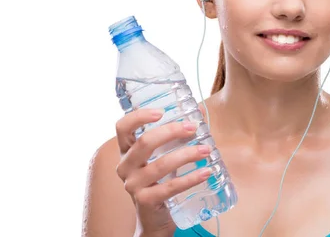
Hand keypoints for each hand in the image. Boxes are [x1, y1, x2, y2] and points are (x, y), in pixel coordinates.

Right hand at [115, 109, 211, 235]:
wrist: (154, 217)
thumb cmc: (160, 180)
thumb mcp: (161, 156)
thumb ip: (174, 137)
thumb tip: (197, 113)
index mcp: (126, 151)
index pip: (122, 128)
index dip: (139, 117)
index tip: (161, 112)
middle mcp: (125, 166)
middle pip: (144, 143)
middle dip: (171, 132)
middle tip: (192, 127)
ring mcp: (133, 185)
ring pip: (161, 165)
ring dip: (187, 155)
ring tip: (206, 150)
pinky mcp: (145, 200)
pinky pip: (171, 187)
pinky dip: (191, 178)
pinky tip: (206, 172)